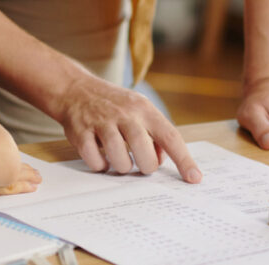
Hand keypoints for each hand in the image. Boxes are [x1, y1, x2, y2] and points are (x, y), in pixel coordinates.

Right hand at [58, 74, 201, 182]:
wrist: (75, 88)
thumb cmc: (113, 104)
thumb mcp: (138, 109)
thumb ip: (154, 132)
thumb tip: (164, 158)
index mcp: (144, 109)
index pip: (170, 136)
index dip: (184, 160)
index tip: (194, 178)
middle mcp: (124, 114)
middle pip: (144, 151)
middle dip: (146, 166)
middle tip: (141, 165)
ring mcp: (101, 122)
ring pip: (119, 159)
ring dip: (122, 167)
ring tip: (119, 160)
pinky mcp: (81, 132)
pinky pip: (94, 160)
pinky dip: (100, 166)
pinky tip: (101, 159)